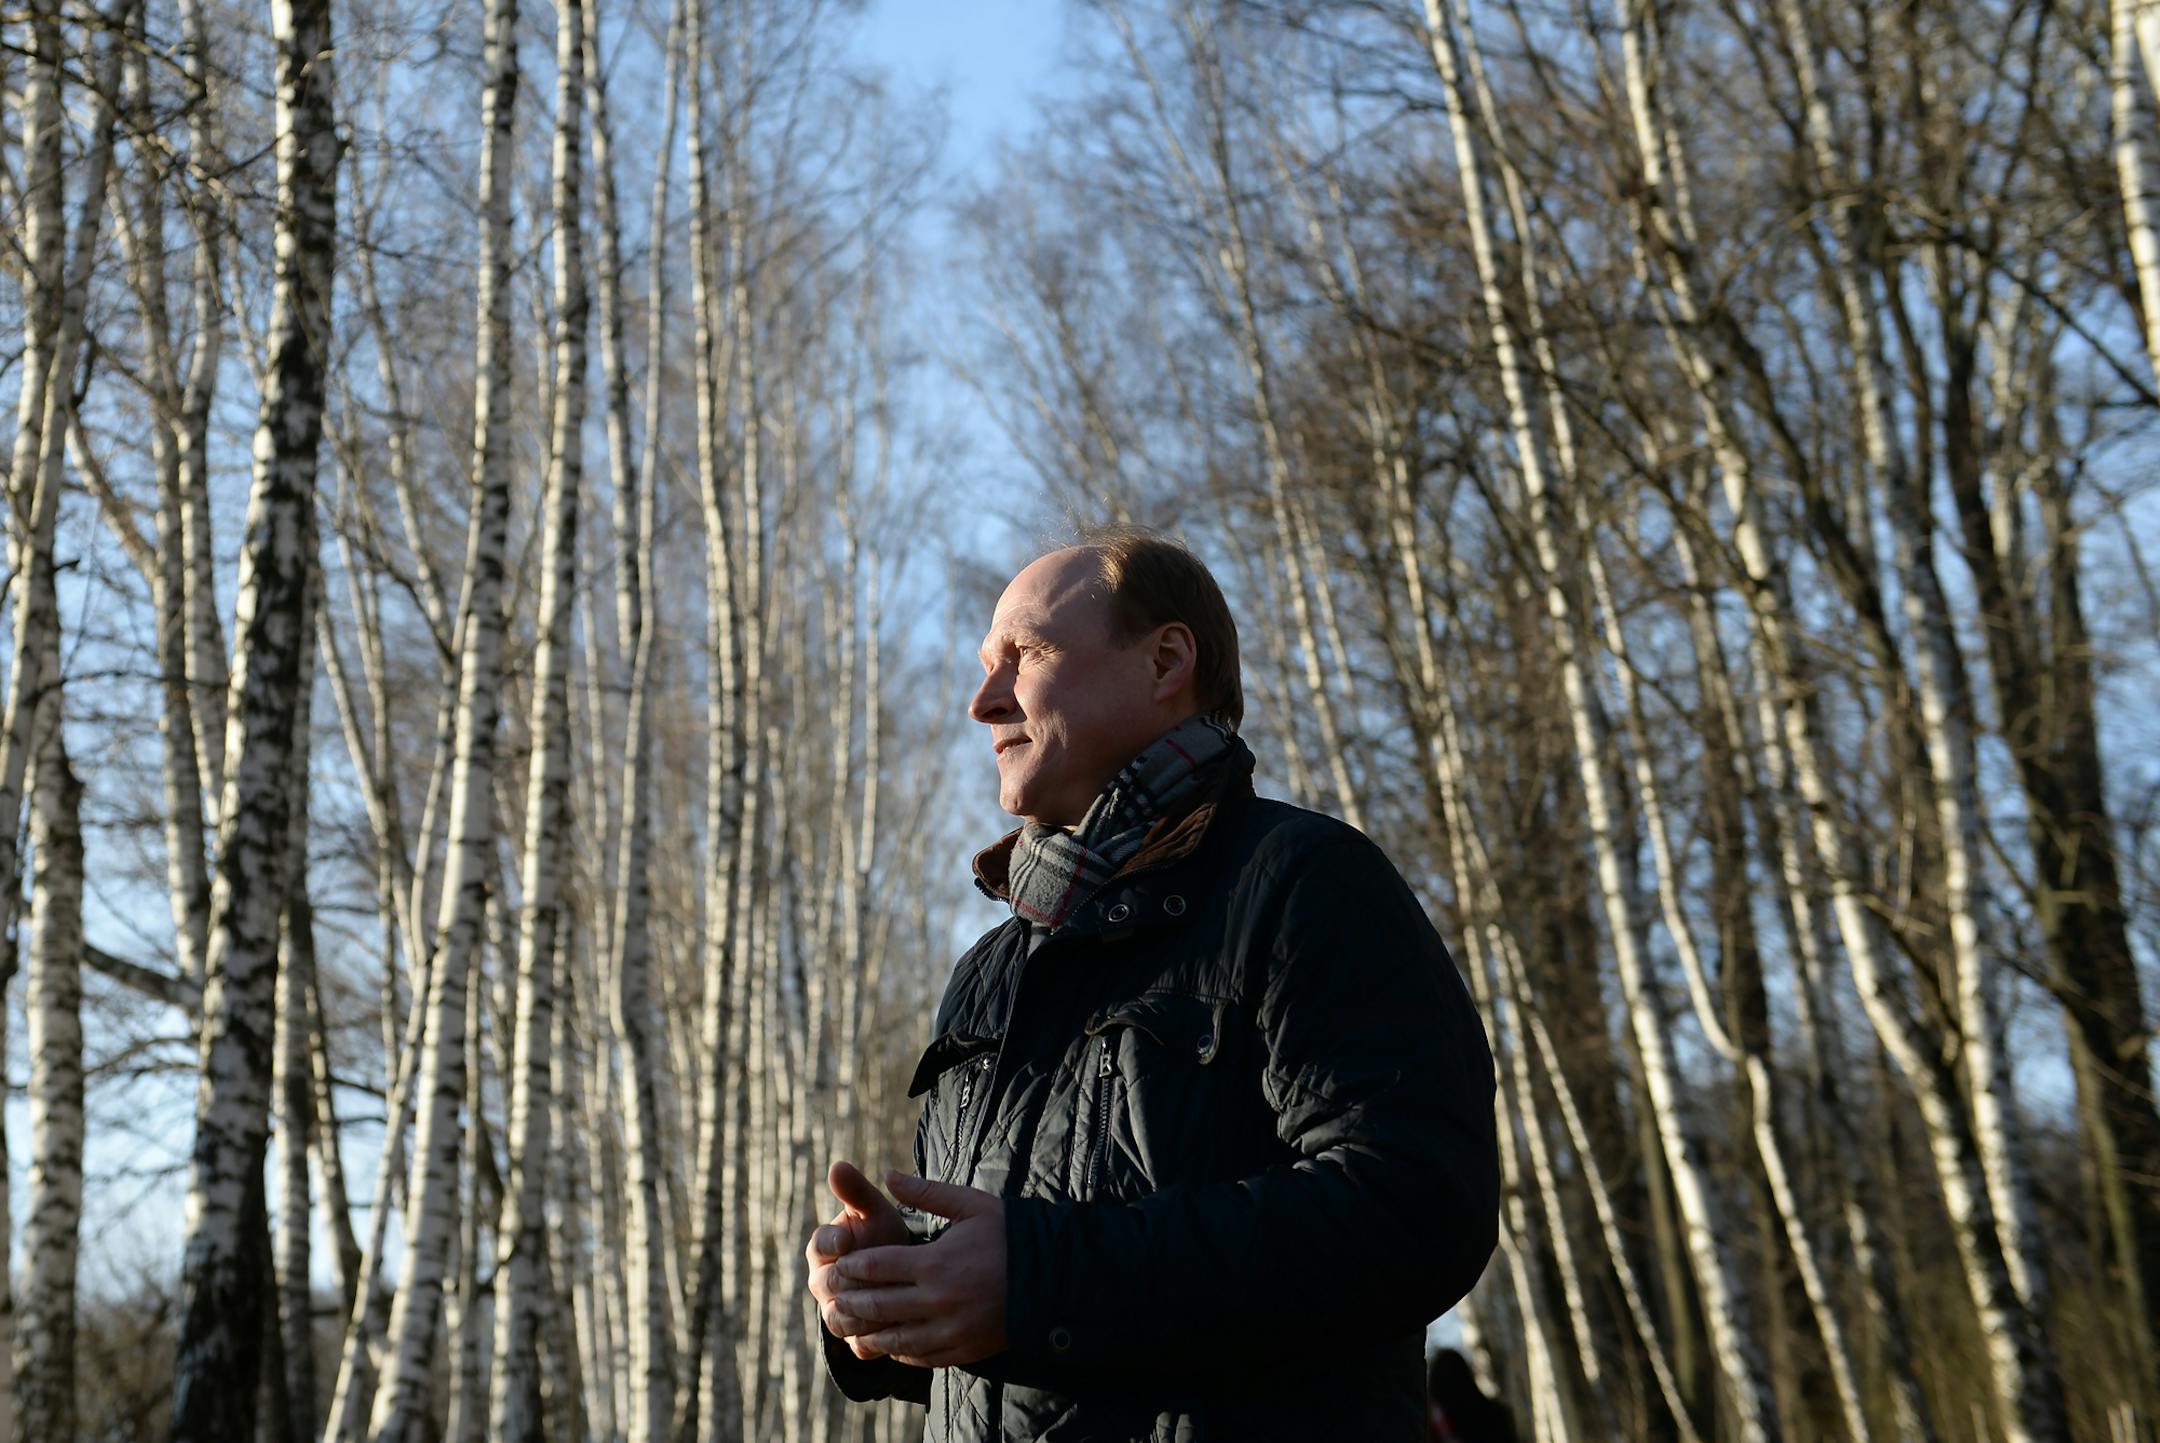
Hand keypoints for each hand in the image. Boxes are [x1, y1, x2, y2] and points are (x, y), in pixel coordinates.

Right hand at [806, 1160, 911, 1350]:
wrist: (901, 1273)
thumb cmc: (882, 1235)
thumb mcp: (874, 1211)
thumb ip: (856, 1193)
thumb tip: (837, 1165)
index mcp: (822, 1247)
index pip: (819, 1245)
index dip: (832, 1242)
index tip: (847, 1239)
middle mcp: (822, 1282)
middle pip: (829, 1284)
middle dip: (852, 1279)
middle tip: (877, 1275)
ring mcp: (835, 1312)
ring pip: (841, 1318)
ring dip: (864, 1312)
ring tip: (892, 1304)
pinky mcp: (853, 1338)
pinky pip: (858, 1344)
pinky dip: (875, 1340)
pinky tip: (899, 1329)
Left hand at [823, 1171, 1006, 1367]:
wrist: (1055, 1276)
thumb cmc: (1010, 1234)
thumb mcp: (971, 1205)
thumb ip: (926, 1192)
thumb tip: (887, 1175)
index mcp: (935, 1262)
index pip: (876, 1266)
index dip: (851, 1266)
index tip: (838, 1265)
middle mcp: (937, 1300)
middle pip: (877, 1304)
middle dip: (850, 1301)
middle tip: (832, 1299)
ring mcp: (950, 1329)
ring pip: (894, 1337)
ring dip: (867, 1334)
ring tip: (849, 1329)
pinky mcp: (964, 1348)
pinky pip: (921, 1355)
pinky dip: (899, 1351)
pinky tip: (889, 1345)